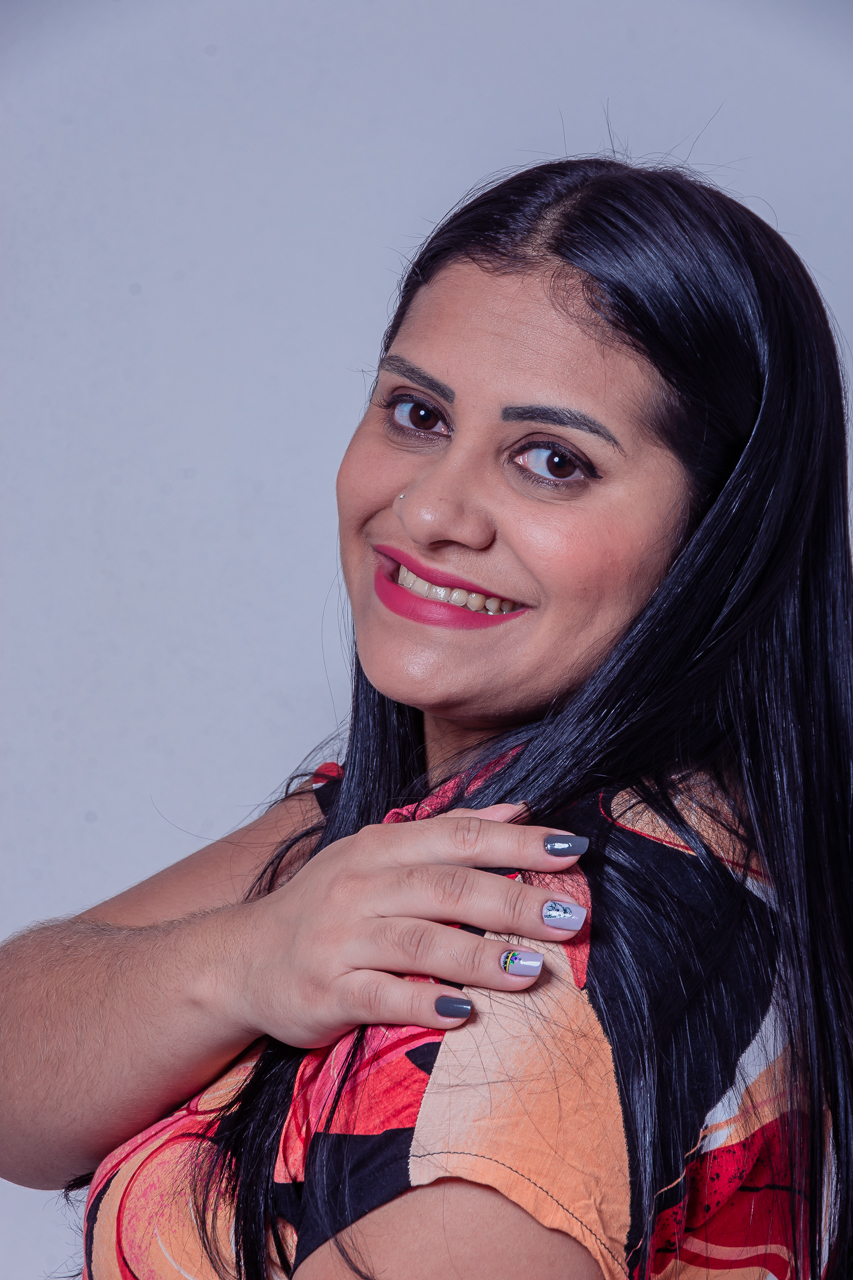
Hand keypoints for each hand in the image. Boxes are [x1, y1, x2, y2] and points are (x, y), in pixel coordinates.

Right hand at [216, 804, 587, 1046]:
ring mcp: (341, 939)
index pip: (458, 837)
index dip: (518, 841)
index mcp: (379, 848)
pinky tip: (465, 1014)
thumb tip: (517, 810)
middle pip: (447, 888)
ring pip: (420, 942)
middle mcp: (359, 886)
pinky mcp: (326, 991)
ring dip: (480, 955)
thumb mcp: (377, 856)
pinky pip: (381, 996)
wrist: (240, 960)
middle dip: (514, 900)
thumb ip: (445, 834)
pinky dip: (424, 1004)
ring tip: (532, 969)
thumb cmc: (324, 908)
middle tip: (569, 917)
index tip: (572, 850)